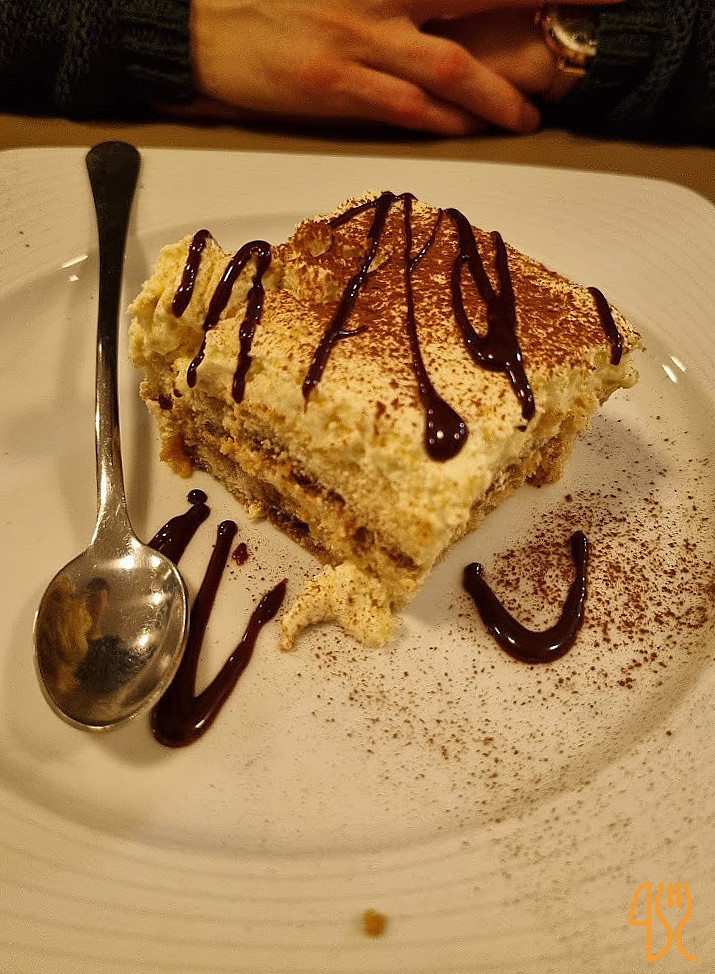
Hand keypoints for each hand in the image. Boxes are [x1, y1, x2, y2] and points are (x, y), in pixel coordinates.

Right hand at [188, 0, 619, 135]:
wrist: (199, 27)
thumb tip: (435, 9)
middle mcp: (377, 1)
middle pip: (473, 9)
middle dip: (532, 20)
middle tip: (585, 34)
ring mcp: (357, 44)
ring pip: (446, 70)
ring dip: (493, 97)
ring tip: (525, 118)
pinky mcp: (334, 88)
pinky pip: (401, 108)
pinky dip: (440, 120)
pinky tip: (467, 130)